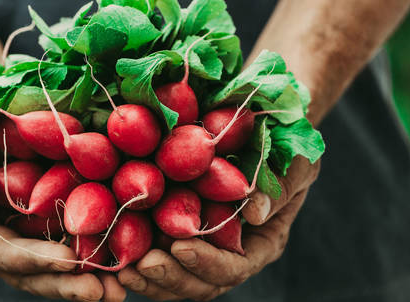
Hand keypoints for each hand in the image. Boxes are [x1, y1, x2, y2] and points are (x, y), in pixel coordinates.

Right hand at [0, 117, 126, 301]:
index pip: (2, 253)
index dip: (35, 260)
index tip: (68, 260)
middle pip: (32, 274)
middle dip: (66, 284)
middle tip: (102, 292)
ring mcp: (26, 239)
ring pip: (54, 270)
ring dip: (86, 280)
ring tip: (119, 291)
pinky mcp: (49, 227)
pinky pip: (72, 246)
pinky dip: (96, 256)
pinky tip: (124, 262)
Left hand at [118, 156, 318, 300]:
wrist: (265, 128)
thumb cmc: (289, 143)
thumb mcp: (296, 160)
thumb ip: (280, 186)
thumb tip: (257, 214)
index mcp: (261, 242)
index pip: (234, 267)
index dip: (207, 263)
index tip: (181, 247)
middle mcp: (231, 251)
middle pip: (200, 282)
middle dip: (171, 277)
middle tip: (142, 265)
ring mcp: (203, 244)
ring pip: (176, 276)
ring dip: (149, 276)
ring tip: (122, 268)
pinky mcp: (176, 228)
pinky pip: (157, 251)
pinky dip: (136, 253)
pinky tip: (113, 247)